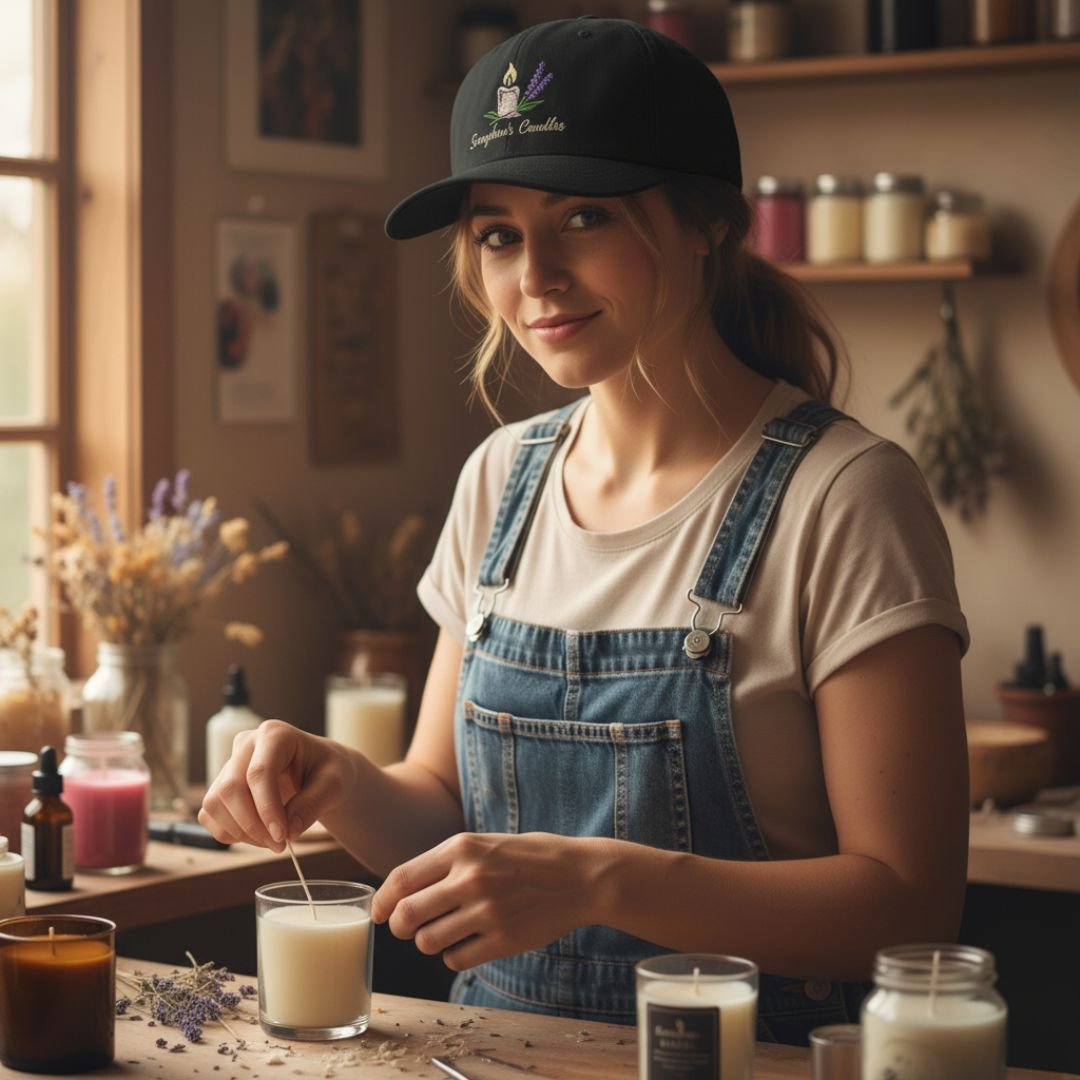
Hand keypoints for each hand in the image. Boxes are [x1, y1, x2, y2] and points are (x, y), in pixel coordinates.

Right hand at [198, 720, 356, 851]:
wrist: (319, 774)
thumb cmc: (328, 772)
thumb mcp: (334, 784)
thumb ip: (313, 804)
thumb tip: (289, 831)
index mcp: (275, 734)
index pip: (259, 772)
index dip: (267, 808)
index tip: (283, 836)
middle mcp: (246, 745)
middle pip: (231, 789)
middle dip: (254, 825)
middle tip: (281, 845)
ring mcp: (229, 765)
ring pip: (216, 804)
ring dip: (242, 833)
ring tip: (274, 841)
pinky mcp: (220, 788)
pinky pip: (211, 816)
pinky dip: (232, 834)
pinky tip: (259, 836)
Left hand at [372, 832, 601, 970]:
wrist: (580, 875)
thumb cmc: (529, 857)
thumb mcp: (485, 843)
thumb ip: (446, 862)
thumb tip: (401, 891)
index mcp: (461, 847)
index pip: (402, 879)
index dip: (383, 901)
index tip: (379, 913)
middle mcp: (470, 878)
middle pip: (407, 916)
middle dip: (400, 926)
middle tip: (407, 928)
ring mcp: (487, 911)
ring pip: (428, 942)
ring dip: (430, 942)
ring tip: (447, 932)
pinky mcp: (503, 940)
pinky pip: (457, 959)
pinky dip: (456, 955)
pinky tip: (470, 942)